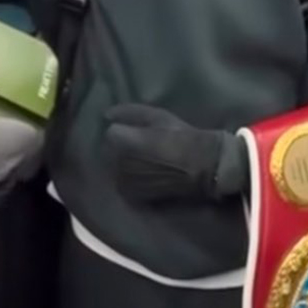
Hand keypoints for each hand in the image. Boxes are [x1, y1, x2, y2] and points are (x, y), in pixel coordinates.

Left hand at [104, 104, 245, 202]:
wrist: (201, 166)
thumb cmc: (180, 136)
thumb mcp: (157, 116)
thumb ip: (129, 112)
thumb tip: (106, 114)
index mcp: (120, 140)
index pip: (111, 133)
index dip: (126, 132)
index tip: (141, 133)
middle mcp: (117, 161)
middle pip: (111, 151)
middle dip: (124, 148)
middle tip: (146, 148)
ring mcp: (123, 180)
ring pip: (116, 168)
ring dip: (127, 164)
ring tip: (149, 162)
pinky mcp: (132, 194)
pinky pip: (124, 183)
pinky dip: (132, 179)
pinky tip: (149, 175)